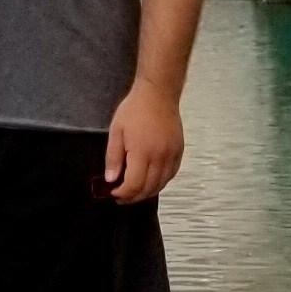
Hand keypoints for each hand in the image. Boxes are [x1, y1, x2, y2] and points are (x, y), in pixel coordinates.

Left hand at [104, 82, 183, 201]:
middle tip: (122, 197)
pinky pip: (171, 175)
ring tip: (135, 192)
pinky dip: (160, 183)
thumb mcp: (116, 131)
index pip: (134, 185)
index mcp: (142, 152)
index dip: (123, 193)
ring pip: (161, 184)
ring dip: (147, 192)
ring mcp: (172, 155)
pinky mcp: (179, 152)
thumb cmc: (134, 110)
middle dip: (133, 197)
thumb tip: (111, 180)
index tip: (113, 193)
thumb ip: (113, 158)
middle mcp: (160, 157)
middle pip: (148, 188)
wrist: (158, 94)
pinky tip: (151, 182)